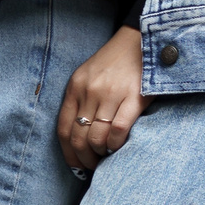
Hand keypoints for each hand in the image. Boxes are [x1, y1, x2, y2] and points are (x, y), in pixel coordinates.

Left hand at [59, 26, 143, 172]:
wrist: (141, 39)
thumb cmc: (115, 62)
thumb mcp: (88, 76)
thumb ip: (80, 101)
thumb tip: (78, 137)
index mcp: (75, 88)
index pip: (63, 130)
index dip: (68, 153)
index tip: (76, 165)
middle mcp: (89, 92)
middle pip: (79, 138)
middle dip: (84, 159)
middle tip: (93, 166)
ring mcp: (111, 94)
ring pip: (97, 138)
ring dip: (100, 154)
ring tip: (107, 156)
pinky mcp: (134, 97)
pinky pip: (118, 130)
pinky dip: (116, 144)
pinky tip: (119, 146)